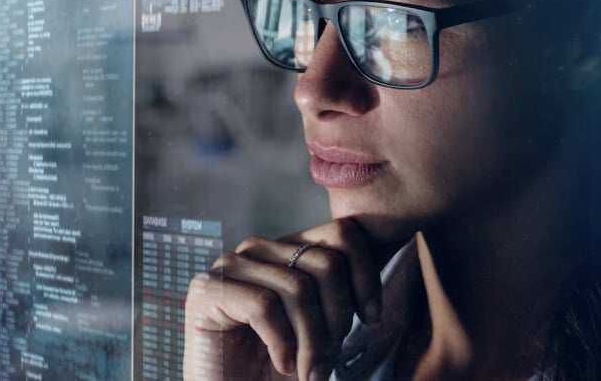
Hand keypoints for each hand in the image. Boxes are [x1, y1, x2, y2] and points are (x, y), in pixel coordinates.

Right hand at [183, 217, 383, 380]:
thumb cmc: (282, 370)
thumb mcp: (325, 324)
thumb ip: (345, 285)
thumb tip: (395, 240)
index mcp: (288, 249)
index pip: (342, 234)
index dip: (365, 277)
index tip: (371, 319)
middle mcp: (257, 249)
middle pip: (325, 263)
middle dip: (338, 319)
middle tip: (328, 361)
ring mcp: (228, 267)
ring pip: (298, 287)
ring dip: (314, 341)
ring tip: (310, 372)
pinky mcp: (205, 292)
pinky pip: (263, 306)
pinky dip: (282, 344)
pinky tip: (283, 365)